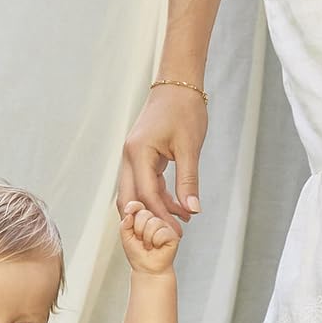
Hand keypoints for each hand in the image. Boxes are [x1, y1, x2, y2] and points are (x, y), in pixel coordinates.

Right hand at [118, 83, 207, 226]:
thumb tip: (192, 210)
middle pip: (129, 198)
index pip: (146, 194)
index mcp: (138, 153)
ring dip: (154, 208)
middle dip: (148, 219)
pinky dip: (157, 196)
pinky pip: (144, 182)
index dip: (161, 216)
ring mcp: (132, 156)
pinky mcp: (140, 155)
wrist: (178, 86)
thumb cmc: (184, 111)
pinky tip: (177, 205)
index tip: (176, 233)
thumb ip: (188, 181)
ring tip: (179, 223)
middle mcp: (129, 156)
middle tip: (169, 236)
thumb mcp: (189, 147)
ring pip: (135, 192)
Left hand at [119, 199, 179, 273]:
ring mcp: (164, 225)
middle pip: (144, 213)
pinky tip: (158, 246)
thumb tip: (130, 213)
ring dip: (147, 238)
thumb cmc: (138, 253)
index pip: (138, 205)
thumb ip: (125, 223)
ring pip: (152, 223)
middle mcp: (155, 219)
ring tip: (149, 244)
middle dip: (138, 229)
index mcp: (143, 217)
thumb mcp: (125, 236)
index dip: (132, 207)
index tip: (128, 211)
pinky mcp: (173, 233)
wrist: (148, 269)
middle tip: (141, 239)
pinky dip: (156, 242)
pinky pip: (161, 233)